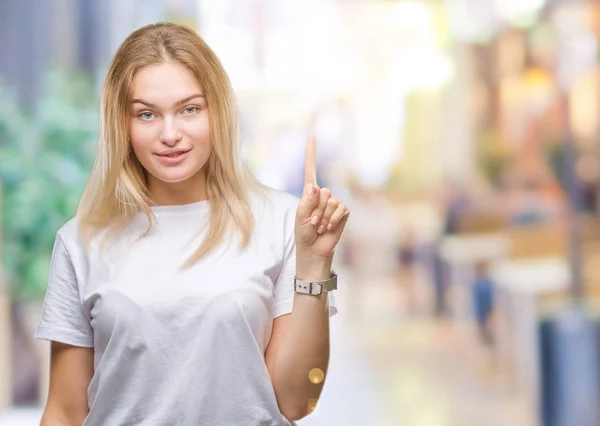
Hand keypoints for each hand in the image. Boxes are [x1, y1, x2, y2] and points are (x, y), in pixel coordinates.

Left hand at [295, 136, 349, 260]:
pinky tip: (329, 227)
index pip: (311, 170)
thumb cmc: (304, 233)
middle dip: (317, 209)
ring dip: (324, 217)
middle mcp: (323, 195)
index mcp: (309, 193)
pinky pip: (341, 209)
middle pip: (323, 191)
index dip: (311, 154)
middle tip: (313, 222)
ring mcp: (334, 203)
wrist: (315, 249)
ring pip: (332, 201)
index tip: (312, 136)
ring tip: (320, 227)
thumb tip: (315, 186)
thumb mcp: (301, 217)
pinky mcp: (344, 212)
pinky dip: (333, 219)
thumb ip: (307, 202)